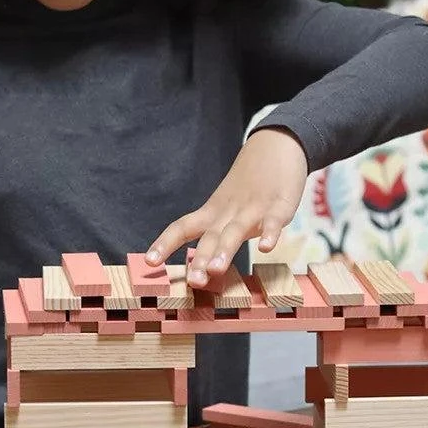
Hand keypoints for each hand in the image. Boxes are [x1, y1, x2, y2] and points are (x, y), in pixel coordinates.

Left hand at [146, 128, 307, 286]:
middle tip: (193, 281)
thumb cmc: (249, 183)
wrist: (275, 145)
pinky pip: (273, 222)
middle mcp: (228, 212)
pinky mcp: (279, 206)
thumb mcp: (226, 206)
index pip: (182, 227)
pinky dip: (270, 234)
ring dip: (225, 250)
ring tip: (216, 269)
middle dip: (201, 260)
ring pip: (236, 231)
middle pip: (210, 236)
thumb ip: (216, 233)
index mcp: (212, 212)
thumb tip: (202, 265)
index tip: (149, 261)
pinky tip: (266, 248)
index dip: (165, 244)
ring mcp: (253, 209)